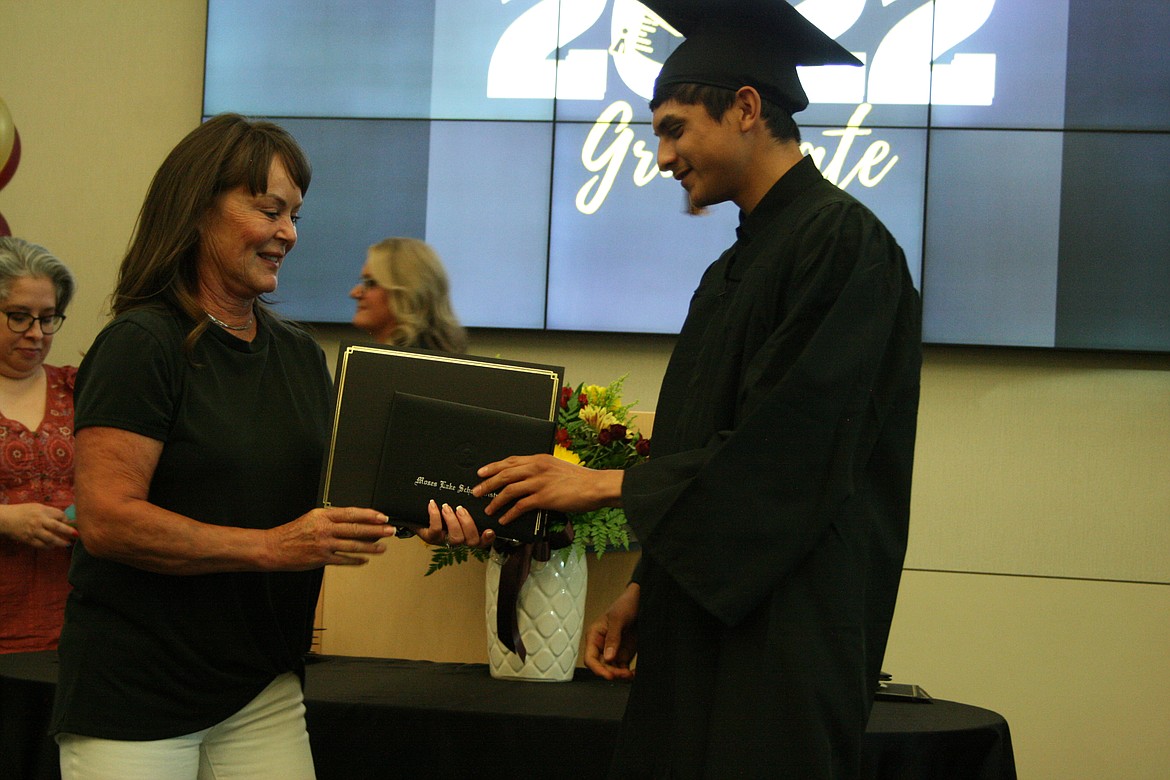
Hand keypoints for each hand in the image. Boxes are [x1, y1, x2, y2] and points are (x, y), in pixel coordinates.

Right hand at [0, 504, 76, 548]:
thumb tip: (65, 519)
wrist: (5, 519)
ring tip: (67, 544)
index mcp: (42, 511)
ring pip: (50, 539)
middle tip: (77, 535)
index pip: (60, 515)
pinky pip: (41, 545)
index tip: (72, 524)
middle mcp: (39, 521)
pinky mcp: (28, 539)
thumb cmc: (23, 511)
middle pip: (57, 527)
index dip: (67, 520)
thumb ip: (50, 512)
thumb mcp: (38, 507)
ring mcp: (34, 531)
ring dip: (60, 542)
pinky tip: (53, 546)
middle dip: (69, 531)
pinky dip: (49, 547)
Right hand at [265, 506, 396, 569]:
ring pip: (352, 545)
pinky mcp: (321, 559)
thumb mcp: (312, 517)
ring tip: (383, 547)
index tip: (383, 517)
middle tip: (390, 531)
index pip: (351, 513)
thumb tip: (354, 519)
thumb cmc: (293, 532)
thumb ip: (332, 518)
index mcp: (323, 516)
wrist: (274, 547)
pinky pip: (343, 559)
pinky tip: (365, 560)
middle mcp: (325, 529)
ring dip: (370, 547)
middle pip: (355, 529)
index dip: (369, 515)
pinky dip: (355, 560)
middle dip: (376, 530)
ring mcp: (324, 544)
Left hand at [416, 500, 493, 547]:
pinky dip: (435, 516)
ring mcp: (445, 540)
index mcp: (467, 534)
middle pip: (472, 541)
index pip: (482, 541)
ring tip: (446, 507)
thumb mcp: (456, 507)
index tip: (489, 529)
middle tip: (461, 509)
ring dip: (453, 521)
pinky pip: (436, 530)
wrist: (417, 514)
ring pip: (456, 538)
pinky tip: (433, 504)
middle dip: (468, 524)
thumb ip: (469, 503)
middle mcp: (458, 539)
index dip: (487, 538)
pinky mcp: (431, 538)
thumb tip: (480, 489)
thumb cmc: (440, 510)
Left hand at [472, 454, 622, 526]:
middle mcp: (536, 468)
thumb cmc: (580, 479)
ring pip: (508, 490)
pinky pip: (520, 506)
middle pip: (504, 474)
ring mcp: (539, 482)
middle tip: (476, 491)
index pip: (510, 461)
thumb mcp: (558, 467)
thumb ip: (542, 471)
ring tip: (488, 509)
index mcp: (539, 459)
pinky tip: (504, 520)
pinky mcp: (543, 497)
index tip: (481, 472)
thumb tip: (529, 479)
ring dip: (495, 501)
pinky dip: (509, 513)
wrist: (595, 486)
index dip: (493, 467)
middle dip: (487, 483)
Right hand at [584, 582, 639, 679]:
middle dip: (612, 673)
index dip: (597, 669)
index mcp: (595, 636)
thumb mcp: (618, 619)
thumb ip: (613, 638)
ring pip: (612, 670)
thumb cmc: (626, 605)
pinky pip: (623, 668)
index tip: (608, 675)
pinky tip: (635, 672)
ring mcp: (614, 651)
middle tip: (624, 674)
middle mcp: (602, 645)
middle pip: (602, 667)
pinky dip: (628, 673)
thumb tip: (608, 658)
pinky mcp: (624, 654)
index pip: (590, 658)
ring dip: (621, 675)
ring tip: (631, 674)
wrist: (642, 601)